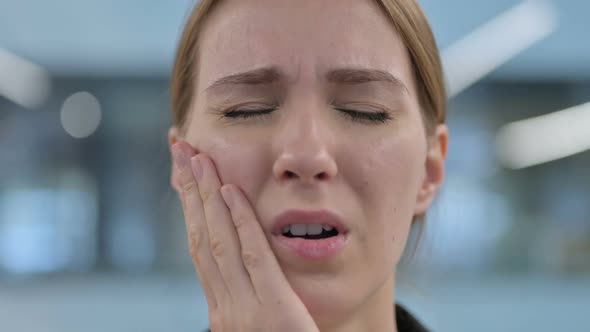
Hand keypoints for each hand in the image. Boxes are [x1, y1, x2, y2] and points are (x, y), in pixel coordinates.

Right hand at [172, 141, 319, 331]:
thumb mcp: (257, 324)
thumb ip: (246, 294)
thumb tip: (236, 259)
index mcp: (221, 306)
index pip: (199, 245)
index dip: (188, 205)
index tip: (182, 169)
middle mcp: (223, 305)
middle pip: (200, 235)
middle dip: (189, 188)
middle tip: (180, 146)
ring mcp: (243, 309)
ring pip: (218, 241)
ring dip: (206, 196)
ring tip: (198, 157)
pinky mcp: (272, 311)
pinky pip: (253, 257)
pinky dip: (240, 223)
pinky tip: (231, 193)